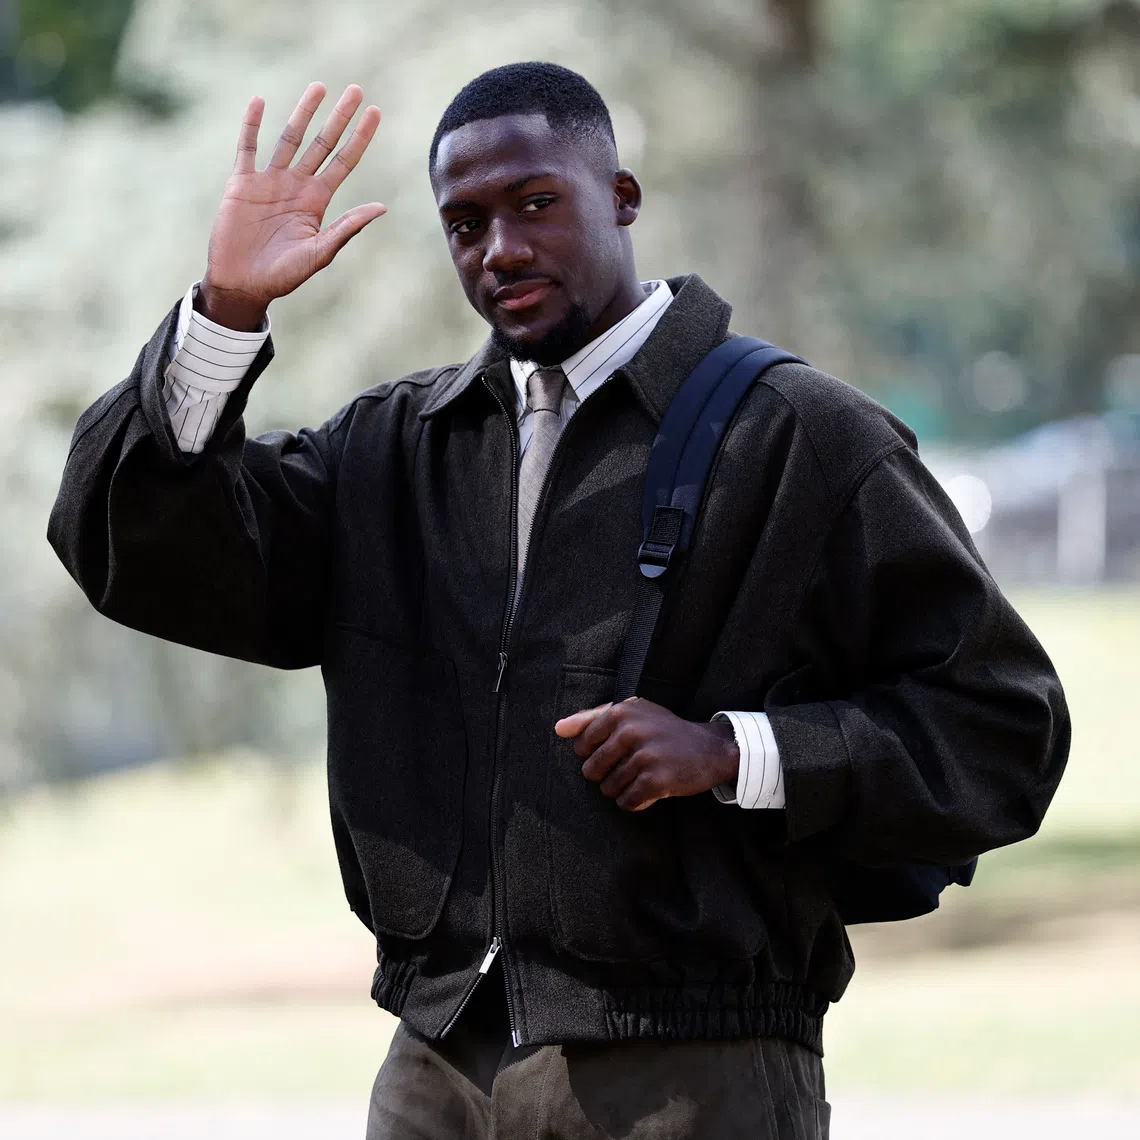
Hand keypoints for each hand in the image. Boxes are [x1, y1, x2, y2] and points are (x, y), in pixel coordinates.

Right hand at [199, 82, 386, 329]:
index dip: (360, 138)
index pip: (344, 162)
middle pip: (322, 143)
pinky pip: (248, 148)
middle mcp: (296, 186)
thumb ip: (347, 227)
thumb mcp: (320, 252)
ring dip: (303, 113)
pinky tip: (259, 102)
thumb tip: (382, 207)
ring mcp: (269, 181)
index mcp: (317, 201)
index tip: (375, 113)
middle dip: (339, 118)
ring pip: (289, 138)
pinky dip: (252, 125)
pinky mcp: (242, 184)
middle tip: (356, 90)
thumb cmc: (284, 276)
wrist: (244, 284)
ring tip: (319, 87)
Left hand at [555, 697, 738, 811]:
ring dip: (623, 790)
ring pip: (609, 789)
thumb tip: (558, 729)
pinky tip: (649, 791)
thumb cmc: (663, 731)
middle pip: (592, 770)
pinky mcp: (657, 780)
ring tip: (642, 777)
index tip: (618, 751)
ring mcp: (645, 756)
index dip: (596, 754)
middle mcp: (631, 731)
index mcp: (620, 712)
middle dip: (607, 775)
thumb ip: (592, 719)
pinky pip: (627, 802)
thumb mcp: (632, 714)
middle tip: (631, 767)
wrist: (710, 749)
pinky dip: (635, 802)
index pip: (582, 745)